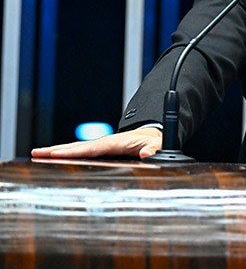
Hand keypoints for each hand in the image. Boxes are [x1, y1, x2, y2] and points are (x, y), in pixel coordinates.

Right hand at [31, 127, 162, 159]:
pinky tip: (54, 159)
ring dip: (57, 151)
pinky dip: (66, 154)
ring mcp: (102, 146)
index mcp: (118, 142)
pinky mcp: (101, 151)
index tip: (57, 154)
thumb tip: (147, 154)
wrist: (156, 136)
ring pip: (77, 148)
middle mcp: (107, 142)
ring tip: (37, 154)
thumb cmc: (157, 141)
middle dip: (57, 149)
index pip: (93, 148)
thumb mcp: (160, 145)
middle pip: (78, 146)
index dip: (76, 151)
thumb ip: (155, 149)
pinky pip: (81, 153)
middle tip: (36, 153)